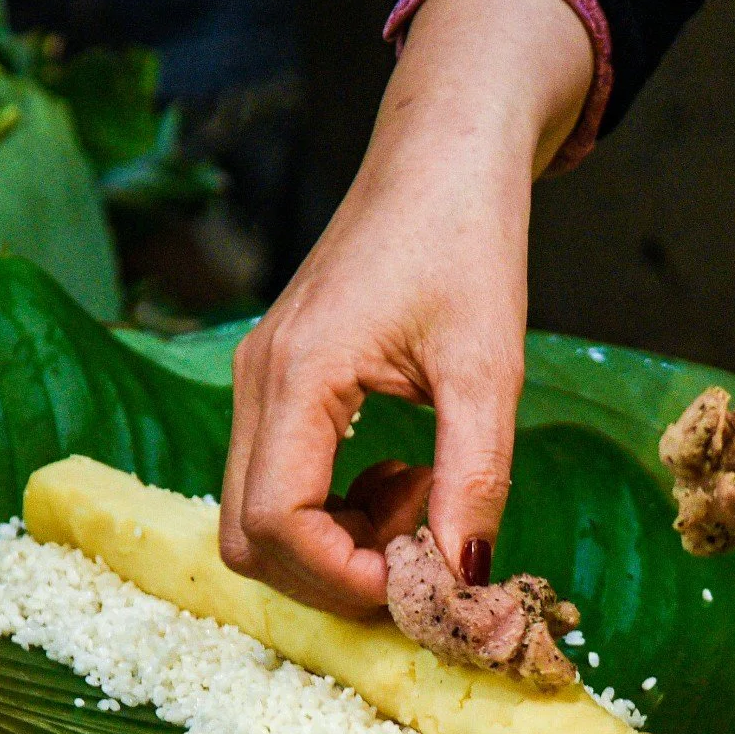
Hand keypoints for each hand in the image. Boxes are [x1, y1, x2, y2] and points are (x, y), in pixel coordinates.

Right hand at [220, 0, 591, 613]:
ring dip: (337, 541)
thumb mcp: (486, 367)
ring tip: (421, 500)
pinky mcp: (276, 380)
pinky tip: (400, 476)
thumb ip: (473, 478)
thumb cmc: (465, 239)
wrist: (442, 154)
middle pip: (248, 536)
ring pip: (258, 515)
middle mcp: (257, 382)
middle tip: (422, 551)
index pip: (276, 523)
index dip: (343, 575)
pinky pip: (278, 479)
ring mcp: (258, 381)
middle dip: (333, 572)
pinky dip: (334, 506)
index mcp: (298, 375)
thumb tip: (465, 579)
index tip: (421, 578)